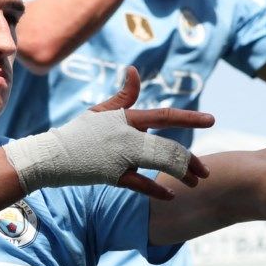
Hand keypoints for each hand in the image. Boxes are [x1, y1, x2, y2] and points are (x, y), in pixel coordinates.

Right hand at [92, 68, 213, 197]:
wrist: (54, 155)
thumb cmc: (80, 132)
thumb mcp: (101, 111)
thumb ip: (124, 95)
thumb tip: (134, 71)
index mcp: (129, 118)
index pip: (165, 116)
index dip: (190, 117)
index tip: (212, 120)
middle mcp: (128, 136)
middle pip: (169, 146)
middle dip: (191, 159)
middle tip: (206, 171)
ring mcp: (121, 156)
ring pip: (160, 163)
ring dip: (181, 173)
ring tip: (195, 182)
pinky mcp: (113, 175)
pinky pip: (141, 185)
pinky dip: (158, 190)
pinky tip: (171, 195)